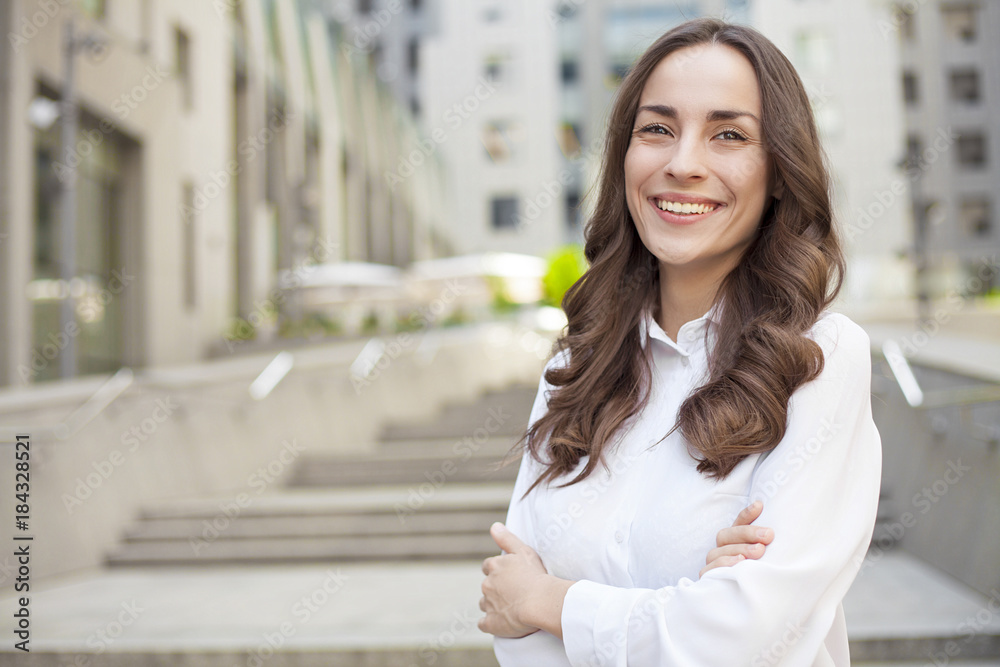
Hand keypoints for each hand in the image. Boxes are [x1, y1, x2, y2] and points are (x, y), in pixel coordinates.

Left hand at [478, 522, 548, 637]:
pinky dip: (490, 623)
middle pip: (487, 586)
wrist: (540, 602)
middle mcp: (487, 584)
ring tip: (511, 608)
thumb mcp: (524, 551)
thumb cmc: (536, 576)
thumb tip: (494, 526)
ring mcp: (488, 605)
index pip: (488, 566)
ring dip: (493, 605)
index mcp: (494, 567)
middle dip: (496, 589)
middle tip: (514, 593)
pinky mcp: (491, 623)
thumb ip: (507, 538)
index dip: (497, 571)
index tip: (508, 576)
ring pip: (485, 604)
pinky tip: (501, 624)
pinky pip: (484, 624)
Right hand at [699, 500, 773, 577]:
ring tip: (758, 552)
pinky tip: (738, 565)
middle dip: (747, 534)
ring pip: (717, 552)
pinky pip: (709, 571)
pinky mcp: (707, 581)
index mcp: (733, 543)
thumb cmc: (759, 583)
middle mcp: (720, 552)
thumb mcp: (766, 563)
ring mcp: (712, 566)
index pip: (736, 524)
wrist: (747, 614)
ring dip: (738, 549)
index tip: (759, 506)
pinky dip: (723, 565)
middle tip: (768, 536)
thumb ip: (766, 546)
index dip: (746, 515)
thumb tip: (779, 528)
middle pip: (726, 535)